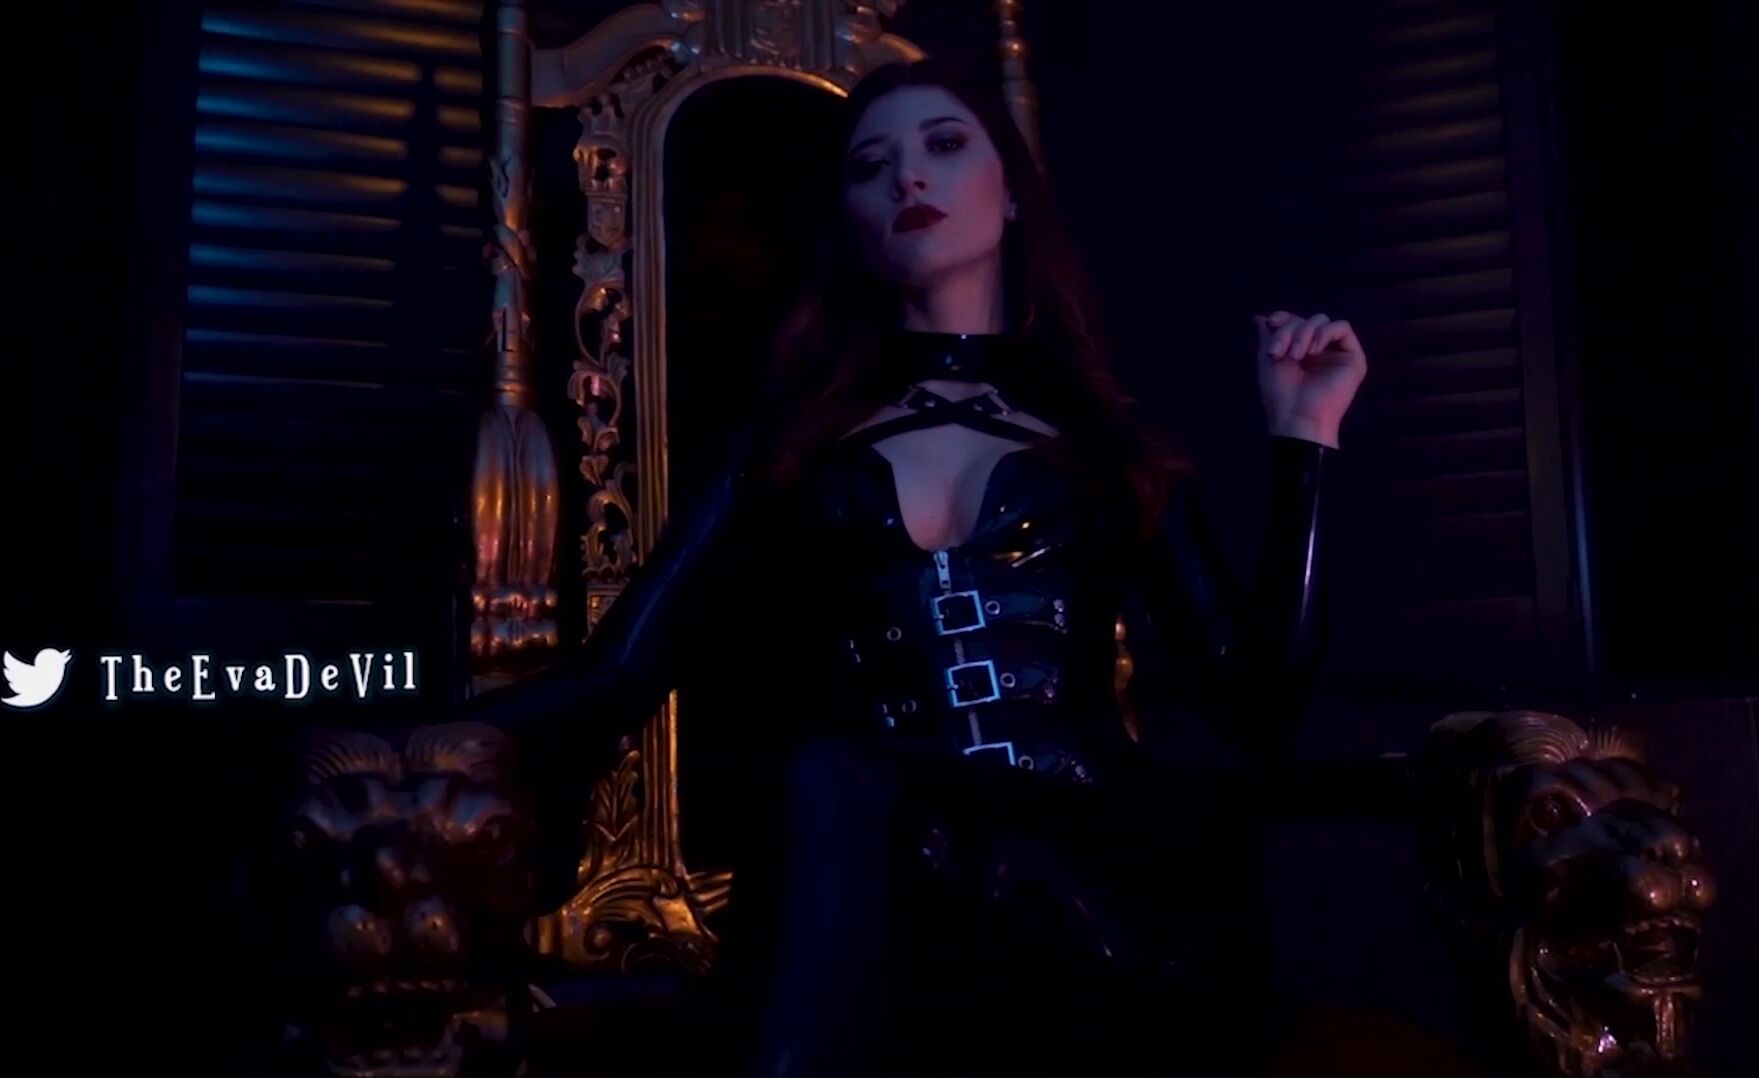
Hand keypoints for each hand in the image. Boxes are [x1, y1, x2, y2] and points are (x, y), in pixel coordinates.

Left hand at [1254, 311, 1367, 448]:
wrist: (1296, 416)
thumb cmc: (1279, 393)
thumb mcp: (1267, 358)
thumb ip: (1269, 336)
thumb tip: (1260, 317)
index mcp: (1299, 350)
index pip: (1295, 321)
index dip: (1283, 317)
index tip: (1271, 323)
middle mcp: (1319, 350)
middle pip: (1306, 320)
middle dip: (1289, 331)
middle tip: (1279, 353)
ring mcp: (1336, 353)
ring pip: (1322, 321)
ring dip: (1304, 333)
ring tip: (1295, 356)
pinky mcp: (1353, 357)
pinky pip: (1343, 327)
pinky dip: (1324, 333)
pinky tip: (1313, 351)